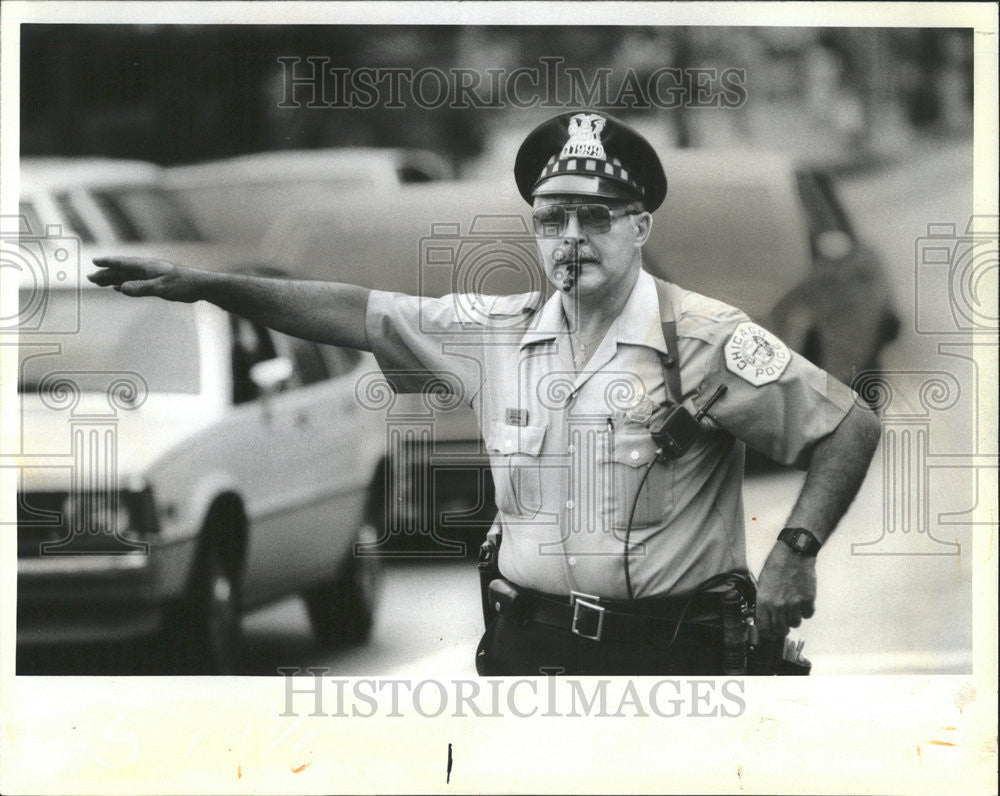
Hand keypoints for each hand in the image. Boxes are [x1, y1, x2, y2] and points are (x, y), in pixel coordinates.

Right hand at [88, 257, 202, 302]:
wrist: (201, 286)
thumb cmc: (183, 285)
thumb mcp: (162, 288)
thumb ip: (142, 288)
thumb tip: (121, 288)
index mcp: (147, 266)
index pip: (124, 263)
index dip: (109, 262)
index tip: (95, 262)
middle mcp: (147, 269)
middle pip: (122, 270)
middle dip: (106, 273)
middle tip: (90, 278)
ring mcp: (151, 276)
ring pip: (127, 277)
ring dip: (113, 279)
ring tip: (99, 283)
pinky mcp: (156, 283)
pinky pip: (135, 283)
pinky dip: (125, 285)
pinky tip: (120, 288)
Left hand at [755, 541, 816, 638]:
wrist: (794, 553)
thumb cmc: (776, 564)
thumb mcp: (762, 582)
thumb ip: (763, 600)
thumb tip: (764, 615)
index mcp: (764, 600)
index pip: (764, 627)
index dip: (766, 633)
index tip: (769, 634)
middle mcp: (779, 605)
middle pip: (780, 630)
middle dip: (780, 630)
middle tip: (782, 626)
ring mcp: (794, 603)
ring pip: (795, 623)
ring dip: (793, 619)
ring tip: (792, 609)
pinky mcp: (808, 599)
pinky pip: (808, 614)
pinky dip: (805, 611)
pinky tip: (802, 603)